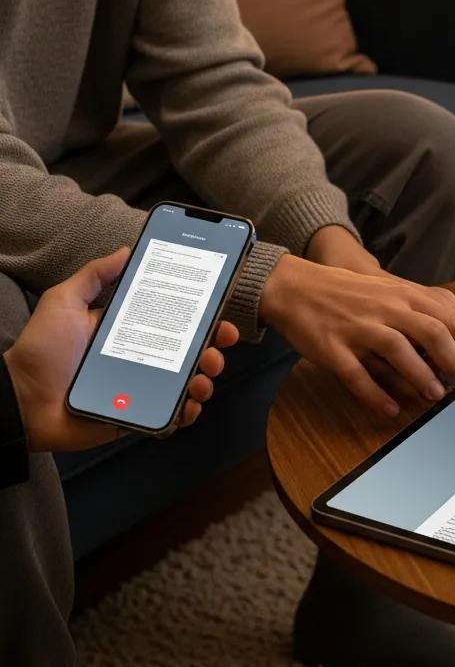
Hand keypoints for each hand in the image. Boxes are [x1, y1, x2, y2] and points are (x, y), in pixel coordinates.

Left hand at [5, 249, 238, 452]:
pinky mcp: (138, 415)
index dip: (201, 313)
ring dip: (207, 376)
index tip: (219, 307)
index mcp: (130, 330)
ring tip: (204, 372)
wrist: (21, 400)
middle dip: (215, 344)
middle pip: (191, 350)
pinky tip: (190, 402)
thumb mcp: (64, 301)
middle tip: (221, 338)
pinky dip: (188, 411)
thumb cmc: (41, 350)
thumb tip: (126, 250)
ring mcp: (143, 387)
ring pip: (189, 382)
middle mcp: (142, 357)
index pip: (174, 320)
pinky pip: (172, 416)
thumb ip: (94, 275)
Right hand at [260, 252, 454, 417]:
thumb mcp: (396, 292)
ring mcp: (358, 328)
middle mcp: (385, 309)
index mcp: (404, 297)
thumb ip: (435, 308)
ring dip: (419, 375)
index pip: (450, 321)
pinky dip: (375, 394)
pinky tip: (391, 410)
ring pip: (396, 350)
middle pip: (430, 332)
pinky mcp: (332, 348)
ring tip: (435, 396)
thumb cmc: (353, 293)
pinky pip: (356, 374)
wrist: (297, 287)